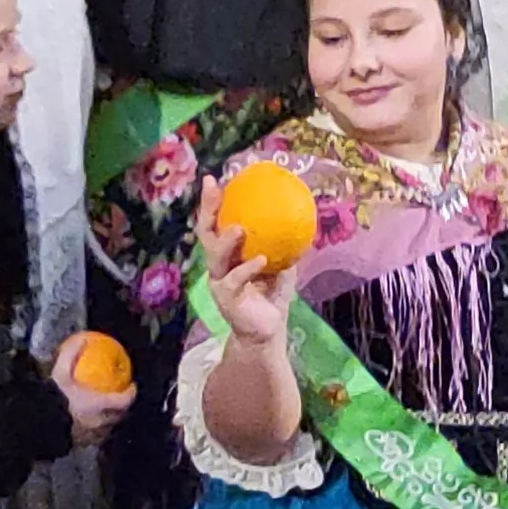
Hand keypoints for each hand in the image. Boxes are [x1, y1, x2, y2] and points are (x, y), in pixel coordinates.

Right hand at [52, 332, 135, 447]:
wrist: (39, 422)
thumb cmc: (53, 397)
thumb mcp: (60, 372)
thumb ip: (71, 355)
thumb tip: (81, 339)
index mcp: (99, 404)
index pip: (123, 400)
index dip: (131, 393)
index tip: (132, 386)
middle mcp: (100, 421)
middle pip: (120, 416)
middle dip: (123, 407)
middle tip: (121, 397)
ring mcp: (92, 434)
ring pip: (108, 427)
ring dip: (111, 419)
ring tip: (107, 410)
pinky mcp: (82, 442)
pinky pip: (95, 436)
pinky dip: (97, 429)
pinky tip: (89, 423)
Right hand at [194, 175, 295, 357]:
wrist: (267, 329)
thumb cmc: (272, 293)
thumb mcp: (281, 263)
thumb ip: (284, 243)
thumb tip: (301, 214)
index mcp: (227, 253)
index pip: (215, 222)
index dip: (212, 202)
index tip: (215, 179)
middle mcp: (218, 264)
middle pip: (206, 233)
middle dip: (208, 211)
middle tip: (214, 190)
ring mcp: (219, 282)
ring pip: (215, 257)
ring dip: (225, 242)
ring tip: (239, 229)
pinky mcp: (226, 299)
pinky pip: (234, 281)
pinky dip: (246, 269)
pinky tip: (260, 260)